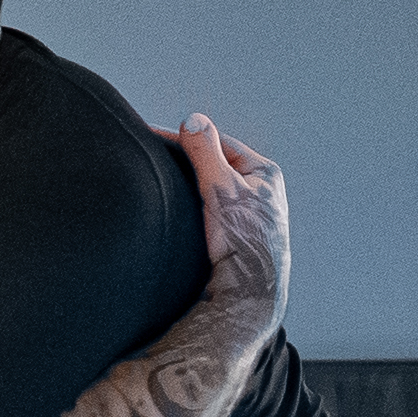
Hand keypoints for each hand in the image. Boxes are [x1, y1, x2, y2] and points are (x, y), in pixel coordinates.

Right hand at [175, 116, 290, 320]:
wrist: (248, 296)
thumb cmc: (242, 244)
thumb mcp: (220, 188)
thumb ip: (205, 152)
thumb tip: (193, 120)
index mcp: (265, 173)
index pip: (218, 143)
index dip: (185, 139)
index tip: (153, 136)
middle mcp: (261, 193)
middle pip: (215, 166)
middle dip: (187, 163)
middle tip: (155, 160)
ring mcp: (250, 216)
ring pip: (211, 190)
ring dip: (188, 187)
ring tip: (163, 185)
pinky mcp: (236, 238)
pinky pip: (208, 212)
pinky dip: (192, 208)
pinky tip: (176, 213)